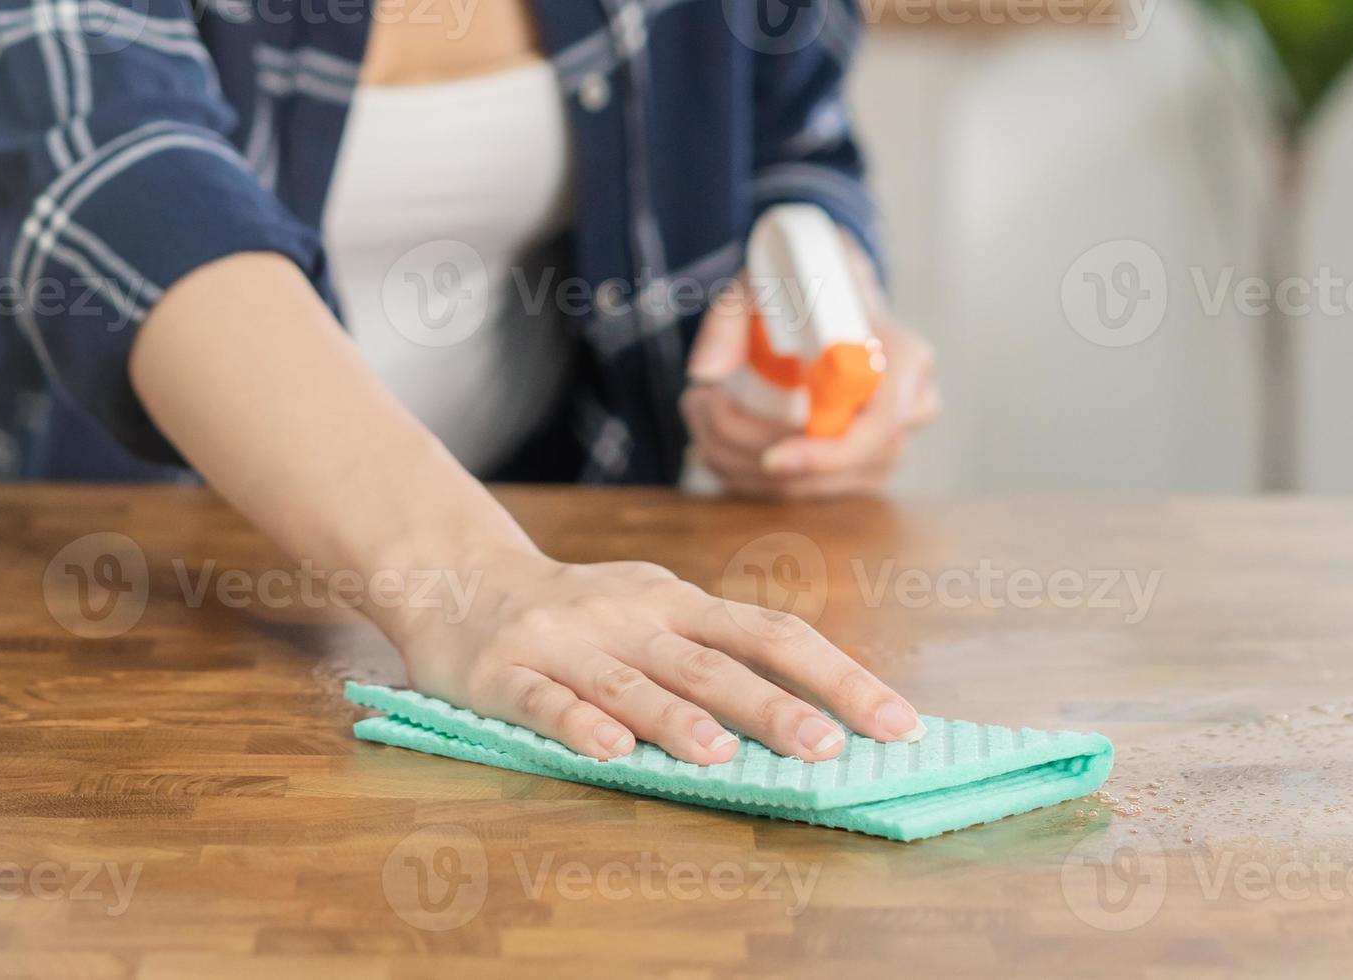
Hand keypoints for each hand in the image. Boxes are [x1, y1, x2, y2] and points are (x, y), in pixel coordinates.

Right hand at [396, 552, 924, 763]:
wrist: (456, 577)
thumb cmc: (581, 613)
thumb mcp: (657, 613)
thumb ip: (720, 656)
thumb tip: (820, 714)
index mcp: (681, 604)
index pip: (774, 634)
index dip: (839, 676)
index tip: (896, 723)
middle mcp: (633, 617)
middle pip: (714, 664)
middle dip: (774, 706)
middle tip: (826, 747)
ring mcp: (568, 642)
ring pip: (632, 682)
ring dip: (678, 718)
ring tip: (722, 755)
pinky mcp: (505, 672)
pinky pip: (546, 701)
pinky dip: (579, 724)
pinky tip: (610, 751)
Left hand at [681, 242, 940, 499]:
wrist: (832, 299)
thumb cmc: (805, 287)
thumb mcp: (763, 283)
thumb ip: (730, 318)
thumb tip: (706, 372)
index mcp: (904, 357)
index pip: (880, 425)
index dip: (826, 453)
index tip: (770, 459)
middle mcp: (911, 407)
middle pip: (838, 465)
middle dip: (754, 451)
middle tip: (697, 406)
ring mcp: (890, 445)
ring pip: (812, 485)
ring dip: (741, 464)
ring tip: (698, 416)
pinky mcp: (863, 468)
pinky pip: (808, 490)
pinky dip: (752, 475)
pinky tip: (714, 442)